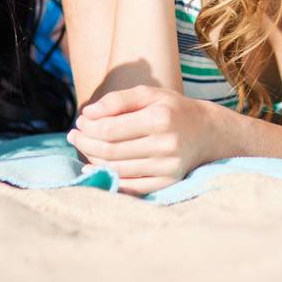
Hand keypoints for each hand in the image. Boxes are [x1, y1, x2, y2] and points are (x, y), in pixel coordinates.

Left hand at [68, 85, 229, 195]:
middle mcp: (165, 145)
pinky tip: (95, 168)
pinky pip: (130, 187)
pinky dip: (109, 178)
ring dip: (93, 160)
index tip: (79, 122)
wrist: (207, 132)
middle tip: (74, 136)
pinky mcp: (167, 183)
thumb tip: (88, 114)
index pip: (110, 129)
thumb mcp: (149, 94)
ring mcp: (167, 168)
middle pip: (110, 151)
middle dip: (85, 143)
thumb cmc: (172, 109)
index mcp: (159, 119)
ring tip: (83, 148)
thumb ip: (118, 100)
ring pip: (117, 170)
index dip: (88, 127)